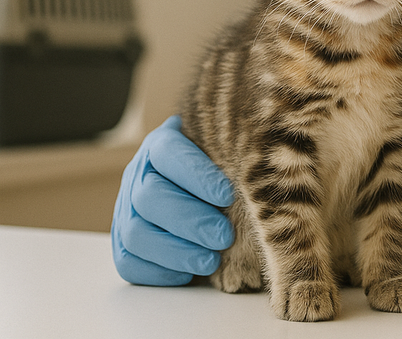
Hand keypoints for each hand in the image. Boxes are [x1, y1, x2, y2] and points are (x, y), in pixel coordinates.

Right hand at [111, 116, 235, 284]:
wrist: (198, 184)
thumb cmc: (218, 166)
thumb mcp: (224, 150)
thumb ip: (235, 153)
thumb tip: (262, 170)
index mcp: (161, 145)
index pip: (168, 152)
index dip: (196, 175)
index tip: (227, 196)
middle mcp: (138, 175)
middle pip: (150, 197)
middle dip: (190, 221)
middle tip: (224, 236)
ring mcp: (126, 209)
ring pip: (135, 233)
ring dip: (176, 251)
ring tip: (211, 260)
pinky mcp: (123, 243)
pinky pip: (127, 263)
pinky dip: (158, 272)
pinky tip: (188, 273)